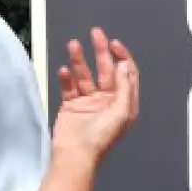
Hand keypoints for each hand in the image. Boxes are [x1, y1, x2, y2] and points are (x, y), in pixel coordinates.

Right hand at [52, 26, 138, 164]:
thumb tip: (124, 66)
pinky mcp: (72, 105)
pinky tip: (64, 70)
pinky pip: (69, 85)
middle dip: (101, 50)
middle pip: (106, 69)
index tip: (113, 43)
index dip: (122, 56)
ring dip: (80, 60)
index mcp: (124, 103)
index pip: (126, 73)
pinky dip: (67, 77)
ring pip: (86, 74)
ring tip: (73, 46)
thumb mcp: (121, 113)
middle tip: (96, 34)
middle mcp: (108, 101)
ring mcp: (89, 102)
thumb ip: (124, 88)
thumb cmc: (99, 140)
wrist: (74, 156)